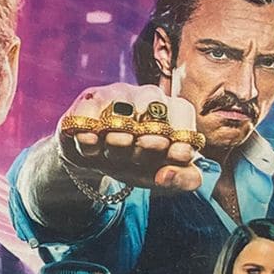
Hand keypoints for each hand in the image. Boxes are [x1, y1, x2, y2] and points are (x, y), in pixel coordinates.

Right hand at [56, 81, 203, 193]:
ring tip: (112, 153)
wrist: (96, 156)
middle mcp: (149, 95)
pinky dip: (89, 140)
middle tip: (136, 158)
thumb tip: (166, 175)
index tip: (171, 158)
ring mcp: (118, 93)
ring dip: (116, 144)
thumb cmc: (138, 162)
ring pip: (121, 115)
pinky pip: (89, 116)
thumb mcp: (164, 174)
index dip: (178, 143)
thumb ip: (184, 179)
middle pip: (154, 115)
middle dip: (146, 146)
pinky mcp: (89, 98)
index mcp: (175, 110)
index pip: (183, 118)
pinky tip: (93, 146)